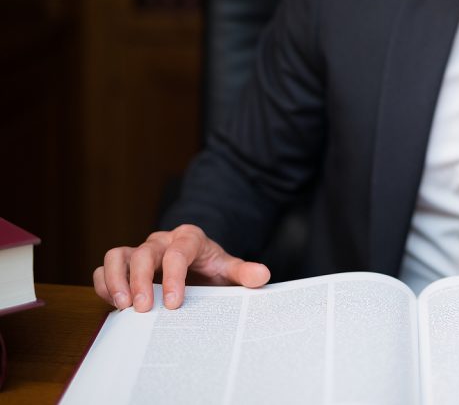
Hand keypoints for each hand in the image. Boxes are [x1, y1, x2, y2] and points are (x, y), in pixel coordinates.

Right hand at [93, 224, 270, 311]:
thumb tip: (262, 275)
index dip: (174, 276)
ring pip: (118, 255)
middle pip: (145, 253)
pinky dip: (104, 283)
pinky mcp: (125, 264)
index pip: (179, 252)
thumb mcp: (229, 269)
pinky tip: (113, 305)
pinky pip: (106, 268)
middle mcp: (162, 242)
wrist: (199, 264)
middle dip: (141, 281)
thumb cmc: (213, 267)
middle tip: (145, 309)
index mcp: (190, 239)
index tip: (175, 302)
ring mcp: (141, 251)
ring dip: (117, 280)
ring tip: (122, 307)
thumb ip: (244, 272)